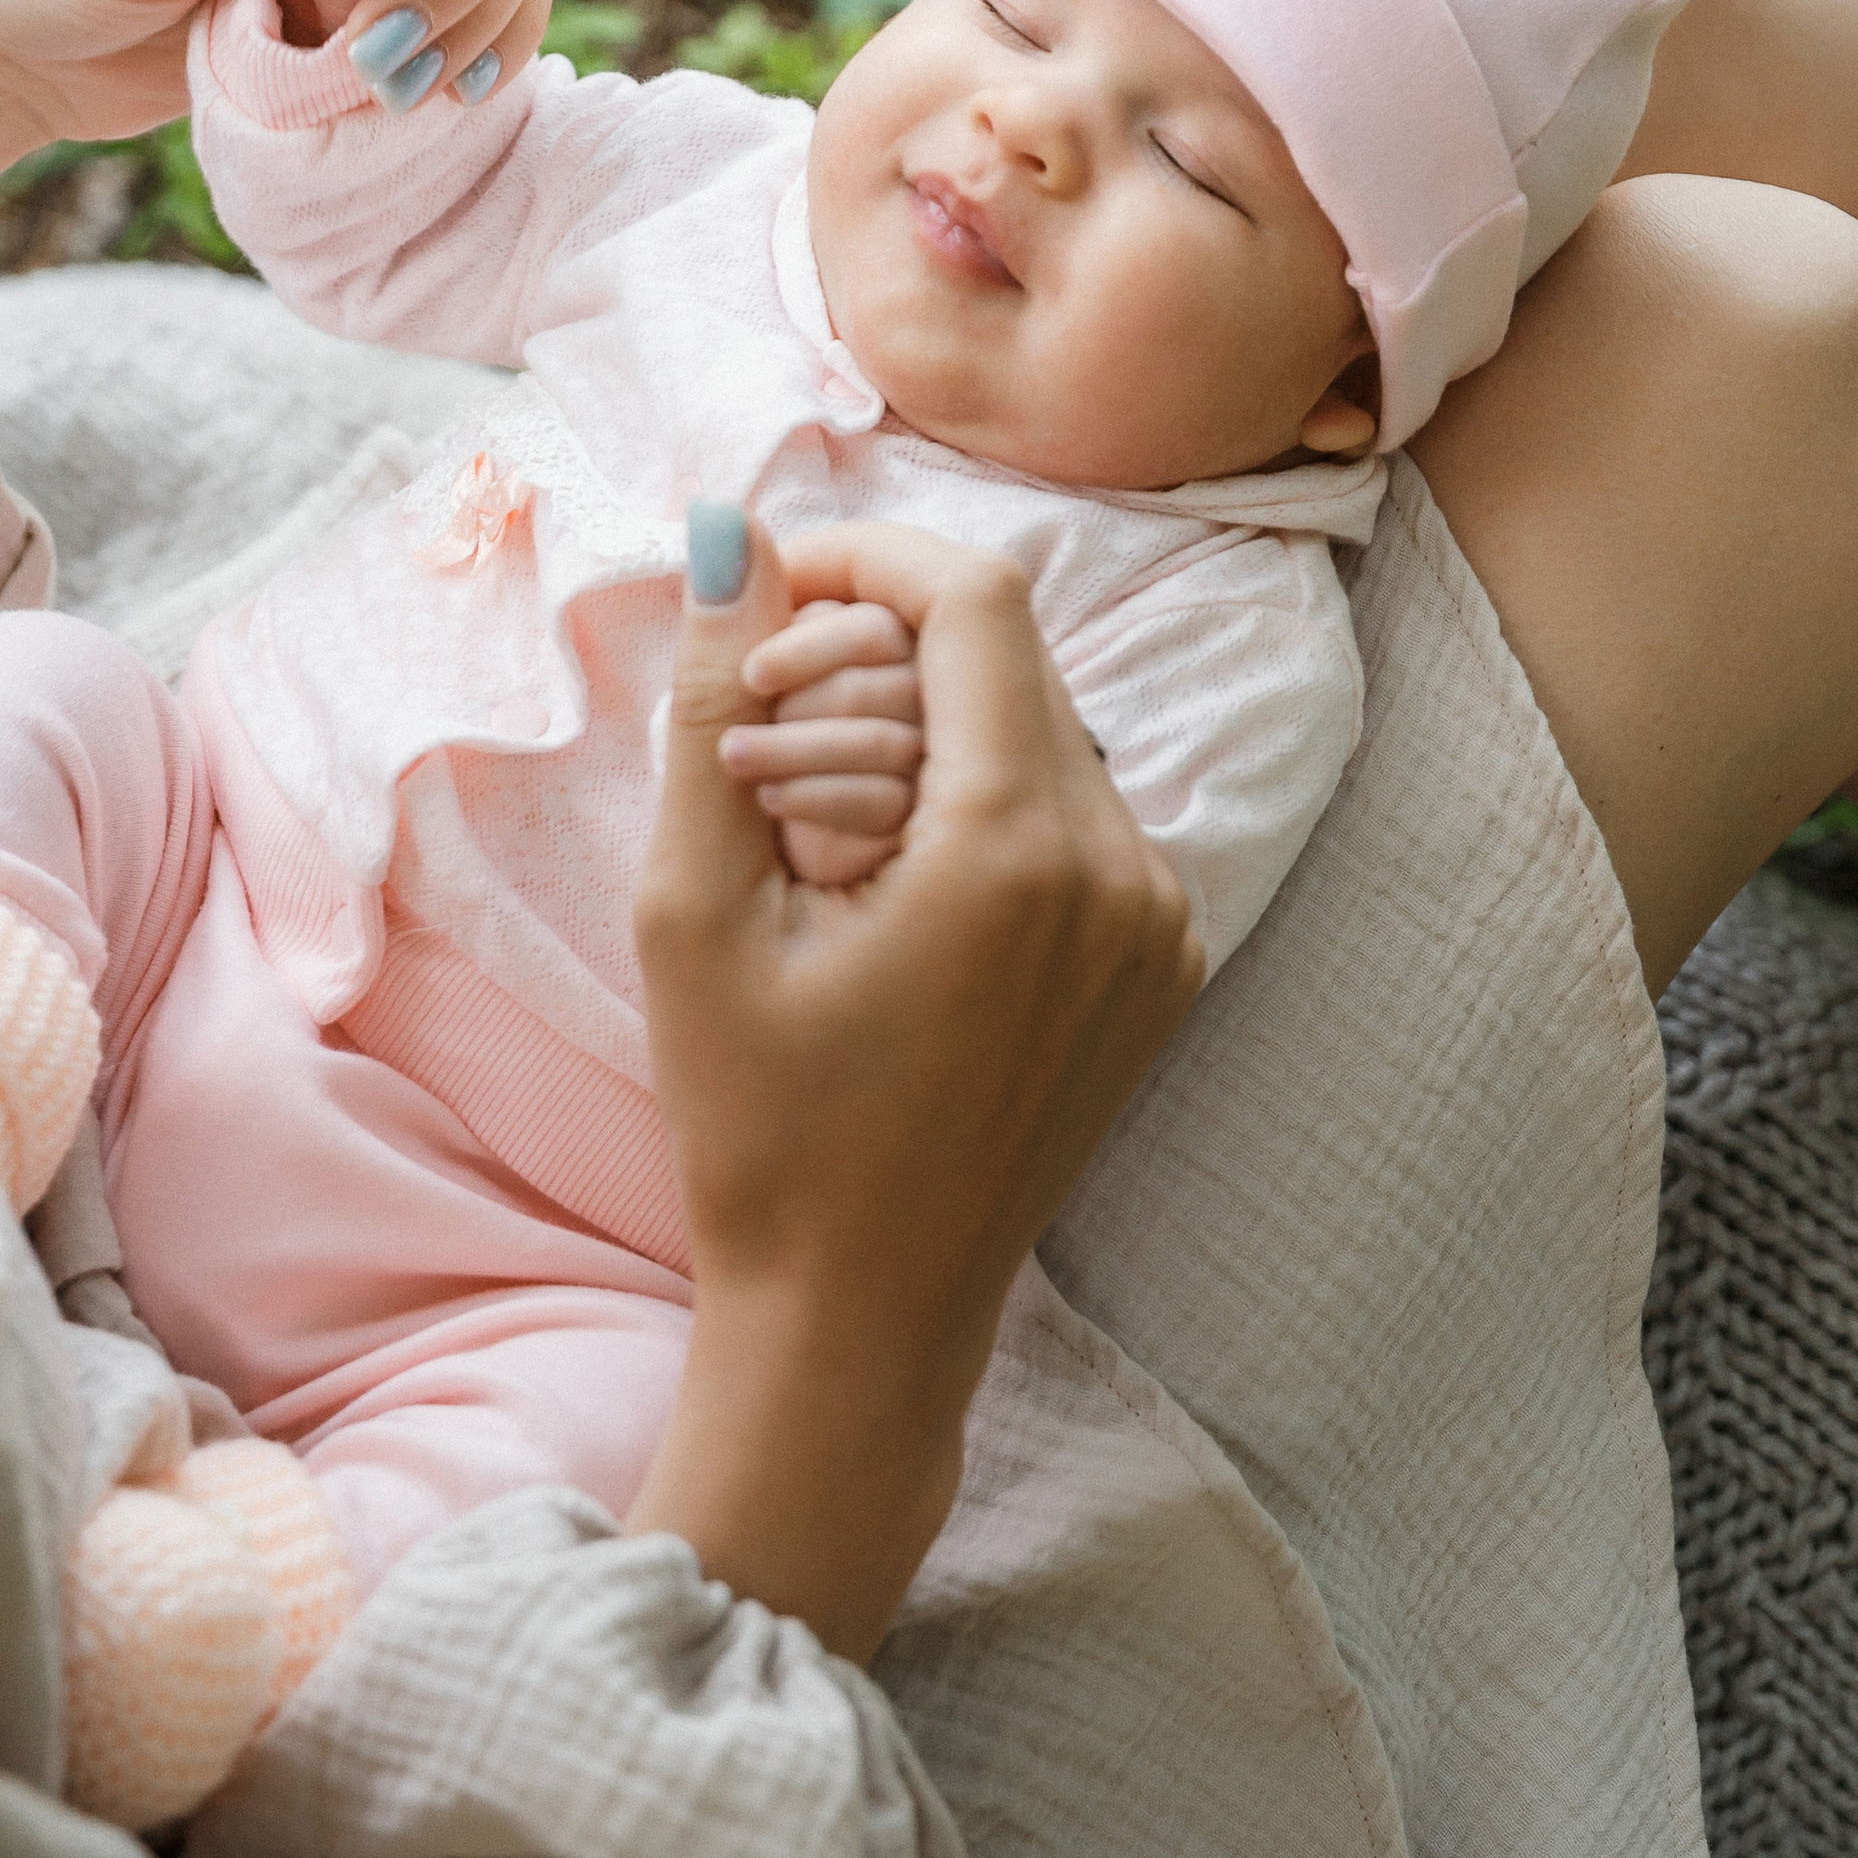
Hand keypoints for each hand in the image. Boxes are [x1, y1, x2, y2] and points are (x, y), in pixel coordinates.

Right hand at [628, 511, 1201, 1658]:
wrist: (861, 1316)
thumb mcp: (695, 915)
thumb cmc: (762, 1131)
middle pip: (1013, 660)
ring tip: (818, 830)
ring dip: (930, 733)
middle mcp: (1125, 873)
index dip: (867, 556)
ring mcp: (1160, 926)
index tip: (777, 582)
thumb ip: (713, 710)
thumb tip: (728, 540)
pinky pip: (1077, 821)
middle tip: (764, 732)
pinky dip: (983, 809)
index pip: (976, 599)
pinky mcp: (1162, 969)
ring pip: (1045, 734)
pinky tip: (892, 893)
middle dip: (881, 656)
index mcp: (1018, 850)